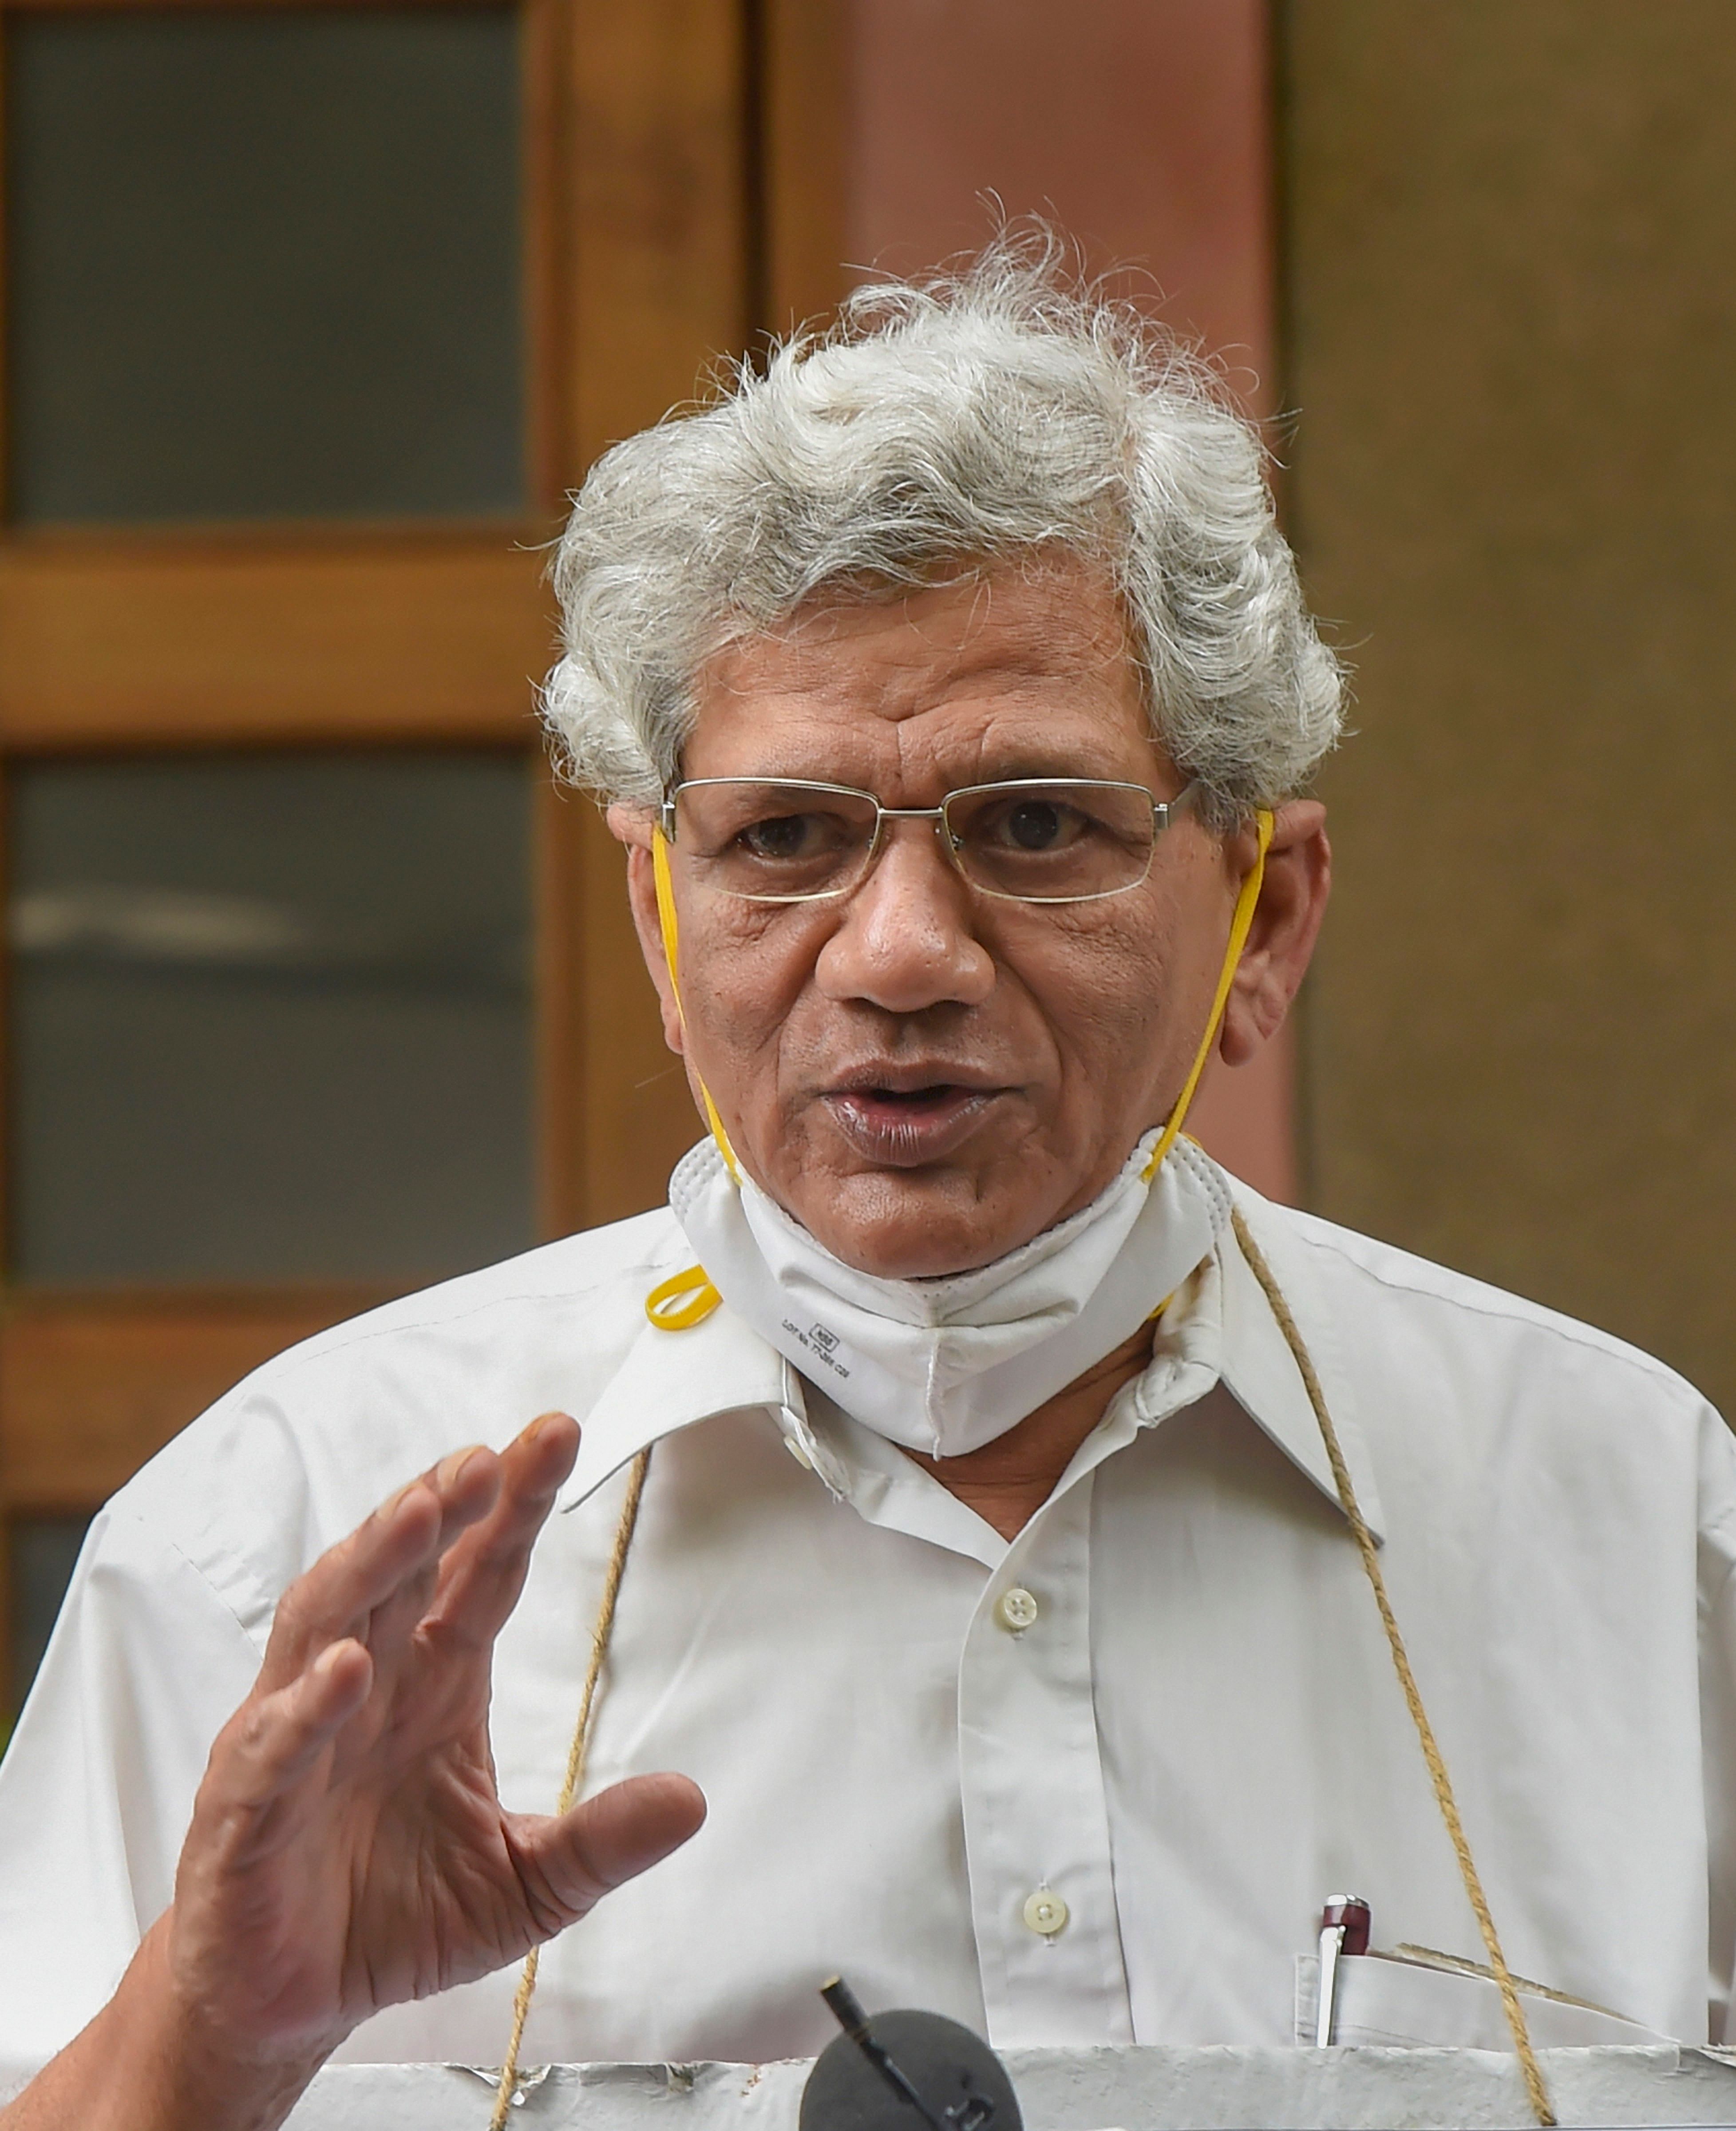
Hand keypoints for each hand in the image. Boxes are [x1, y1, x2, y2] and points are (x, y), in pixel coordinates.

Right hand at [5, 1415, 704, 2130]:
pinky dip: (306, 1705)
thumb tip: (694, 1800)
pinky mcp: (244, 1807)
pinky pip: (273, 1743)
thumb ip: (601, 1839)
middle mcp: (366, 1685)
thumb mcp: (525, 1883)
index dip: (515, 1507)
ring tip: (422, 1510)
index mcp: (435, 1682)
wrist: (288, 2004)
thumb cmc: (395, 1920)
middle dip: (440, 1505)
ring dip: (373, 1562)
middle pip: (401, 1572)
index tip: (556, 1436)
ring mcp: (298, 1736)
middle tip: (487, 1456)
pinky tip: (345, 1669)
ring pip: (328, 1622)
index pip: (481, 1575)